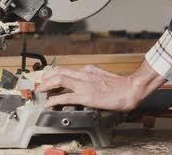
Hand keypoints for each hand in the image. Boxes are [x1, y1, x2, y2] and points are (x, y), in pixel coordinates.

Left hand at [37, 61, 166, 110]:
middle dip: (46, 77)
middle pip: (59, 71)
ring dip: (47, 85)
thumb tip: (87, 79)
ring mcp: (84, 85)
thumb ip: (94, 76)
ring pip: (59, 80)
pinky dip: (55, 99)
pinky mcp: (86, 96)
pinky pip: (66, 97)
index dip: (55, 73)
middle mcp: (84, 74)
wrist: (131, 89)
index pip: (68, 69)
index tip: (49, 78)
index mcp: (89, 69)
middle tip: (41, 84)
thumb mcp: (104, 75)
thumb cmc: (121, 85)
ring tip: (41, 91)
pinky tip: (50, 103)